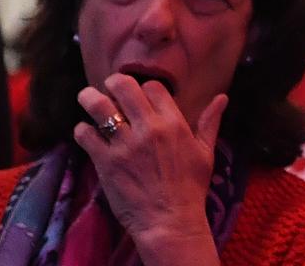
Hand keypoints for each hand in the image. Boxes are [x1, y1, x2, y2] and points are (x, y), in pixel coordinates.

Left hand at [73, 74, 225, 262]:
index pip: (153, 86)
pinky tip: (87, 133)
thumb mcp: (206, 152)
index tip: (139, 94)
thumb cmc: (191, 187)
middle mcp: (149, 128)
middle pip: (124, 87)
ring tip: (88, 98)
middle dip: (113, 83)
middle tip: (108, 88)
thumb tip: (222, 97)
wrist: (169, 220)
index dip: (144, 87)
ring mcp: (125, 144)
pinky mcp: (106, 162)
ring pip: (99, 106)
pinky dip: (83, 130)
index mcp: (174, 123)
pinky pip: (86, 134)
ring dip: (90, 98)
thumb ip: (210, 122)